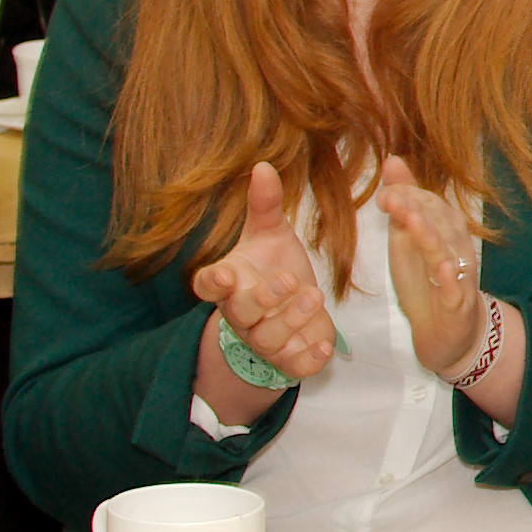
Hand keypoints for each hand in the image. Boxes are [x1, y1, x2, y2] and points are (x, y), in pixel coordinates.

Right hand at [190, 164, 337, 381]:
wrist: (293, 312)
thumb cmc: (274, 268)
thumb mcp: (271, 236)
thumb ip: (265, 206)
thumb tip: (263, 165)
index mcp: (231, 284)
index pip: (207, 286)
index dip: (211, 283)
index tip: (223, 274)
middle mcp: (242, 315)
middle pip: (241, 313)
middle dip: (263, 299)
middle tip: (289, 280)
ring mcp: (264, 339)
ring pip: (268, 338)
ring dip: (291, 321)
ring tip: (313, 297)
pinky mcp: (289, 358)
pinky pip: (293, 366)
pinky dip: (308, 359)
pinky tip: (324, 345)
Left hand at [378, 156, 488, 378]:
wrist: (447, 333)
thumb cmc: (427, 281)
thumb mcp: (408, 239)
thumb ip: (404, 202)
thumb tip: (392, 160)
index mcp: (444, 231)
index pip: (432, 205)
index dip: (411, 195)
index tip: (386, 190)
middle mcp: (455, 249)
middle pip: (441, 224)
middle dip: (417, 209)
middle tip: (391, 197)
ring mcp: (459, 277)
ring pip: (447, 253)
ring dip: (430, 236)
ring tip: (412, 221)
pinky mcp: (457, 305)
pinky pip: (455, 291)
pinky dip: (450, 279)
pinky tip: (441, 268)